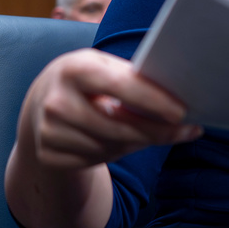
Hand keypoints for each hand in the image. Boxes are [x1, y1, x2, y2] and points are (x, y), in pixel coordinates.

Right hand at [23, 48, 202, 169]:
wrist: (41, 102)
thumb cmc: (87, 80)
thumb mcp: (103, 67)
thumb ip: (132, 78)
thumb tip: (176, 97)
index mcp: (74, 69)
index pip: (120, 86)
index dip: (153, 100)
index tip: (181, 112)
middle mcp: (56, 101)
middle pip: (120, 125)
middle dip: (159, 130)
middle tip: (187, 130)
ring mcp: (49, 131)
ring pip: (112, 147)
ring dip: (140, 141)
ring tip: (152, 131)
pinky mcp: (49, 155)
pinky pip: (98, 161)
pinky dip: (118, 152)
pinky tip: (123, 141)